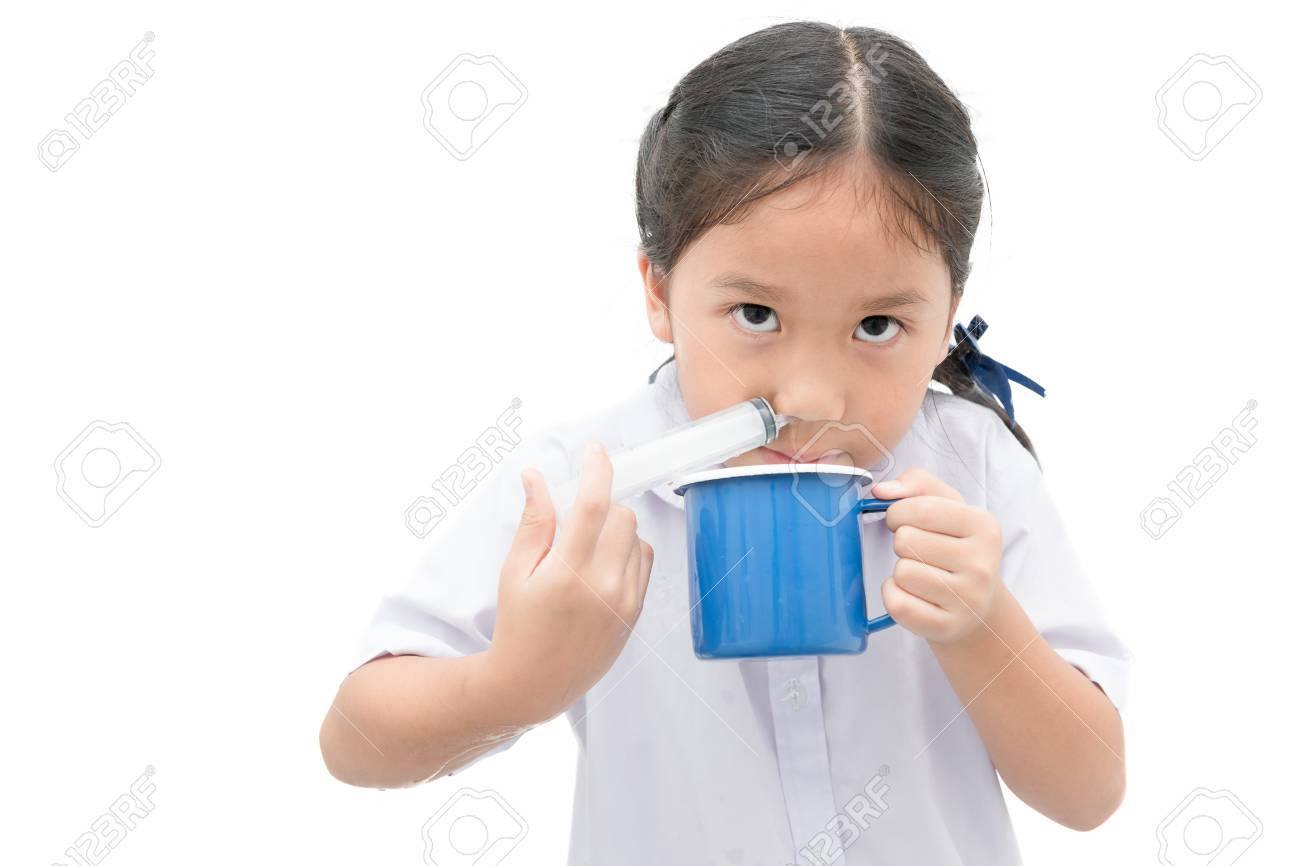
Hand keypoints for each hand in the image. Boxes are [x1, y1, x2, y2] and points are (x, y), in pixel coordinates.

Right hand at [483, 441, 653, 725]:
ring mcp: (626, 601)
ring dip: (616, 530)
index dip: (597, 469)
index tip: (594, 450)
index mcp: (568, 572)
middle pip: (623, 514)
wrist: (534, 683)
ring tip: (585, 551)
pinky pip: (644, 561)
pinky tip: (601, 567)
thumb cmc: (518, 626)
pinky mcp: (637, 612)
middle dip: (602, 506)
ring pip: (637, 536)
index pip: (594, 505)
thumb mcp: (515, 572)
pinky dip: (627, 552)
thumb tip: (535, 476)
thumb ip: (533, 522)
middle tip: (577, 520)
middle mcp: (604, 586)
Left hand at [872, 468, 1003, 644]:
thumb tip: (882, 491)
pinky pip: (897, 604)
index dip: (898, 512)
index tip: (903, 521)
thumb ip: (916, 484)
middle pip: (906, 541)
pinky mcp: (948, 627)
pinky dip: (893, 596)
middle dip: (901, 543)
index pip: (920, 509)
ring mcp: (968, 599)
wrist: (978, 607)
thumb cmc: (955, 548)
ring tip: (921, 574)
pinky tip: (912, 595)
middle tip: (918, 552)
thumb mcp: (947, 506)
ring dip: (900, 572)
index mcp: (984, 525)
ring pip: (901, 573)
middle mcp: (982, 564)